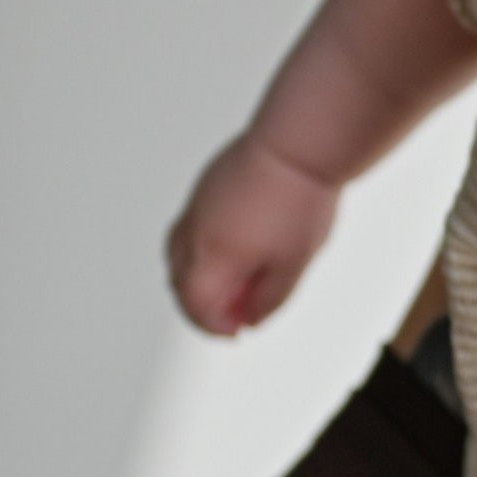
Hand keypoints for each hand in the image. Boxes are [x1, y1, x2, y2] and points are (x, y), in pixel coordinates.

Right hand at [165, 132, 338, 335]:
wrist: (298, 145)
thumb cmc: (298, 199)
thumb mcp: (292, 266)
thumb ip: (268, 300)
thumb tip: (250, 319)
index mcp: (212, 257)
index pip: (195, 307)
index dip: (215, 328)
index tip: (236, 331)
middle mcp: (195, 232)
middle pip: (179, 284)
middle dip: (202, 305)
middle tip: (235, 312)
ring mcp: (196, 206)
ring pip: (177, 255)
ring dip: (197, 277)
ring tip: (232, 281)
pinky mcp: (205, 187)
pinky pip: (189, 228)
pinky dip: (201, 249)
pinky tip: (233, 247)